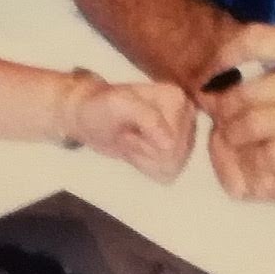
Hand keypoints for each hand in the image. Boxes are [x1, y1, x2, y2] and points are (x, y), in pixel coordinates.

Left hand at [62, 74, 195, 183]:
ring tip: (132, 138)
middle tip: (129, 131)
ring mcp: (182, 134)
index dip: (146, 141)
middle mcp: (186, 116)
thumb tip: (170, 144)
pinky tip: (136, 148)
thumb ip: (148, 119)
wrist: (89, 118)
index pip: (173, 143)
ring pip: (170, 167)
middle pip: (174, 157)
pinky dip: (145, 164)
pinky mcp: (175, 151)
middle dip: (145, 149)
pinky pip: (167, 174)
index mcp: (177, 99)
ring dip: (144, 157)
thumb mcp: (118, 106)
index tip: (130, 124)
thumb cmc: (100, 107)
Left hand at [201, 22, 274, 199]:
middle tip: (221, 119)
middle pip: (245, 91)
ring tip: (236, 141)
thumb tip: (232, 68)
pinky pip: (271, 156)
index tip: (212, 76)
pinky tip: (261, 162)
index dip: (223, 58)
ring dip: (236, 138)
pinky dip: (257, 162)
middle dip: (224, 110)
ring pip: (253, 126)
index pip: (254, 39)